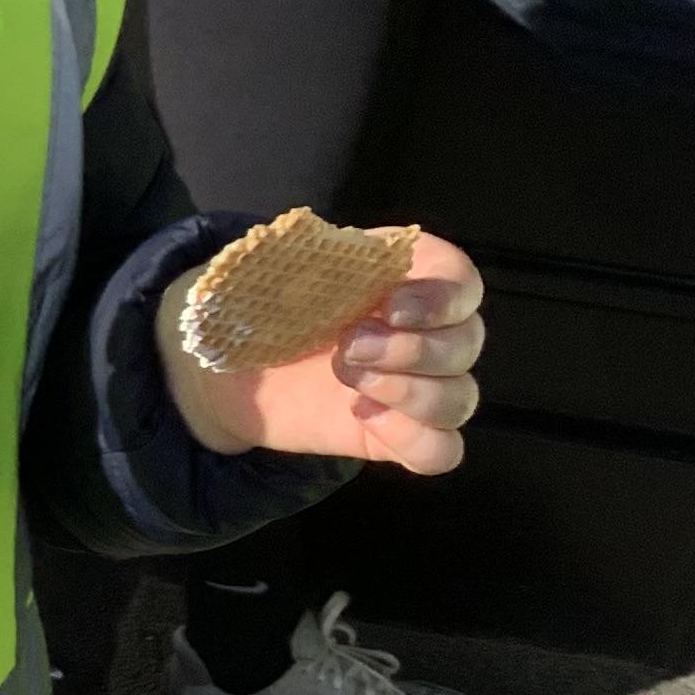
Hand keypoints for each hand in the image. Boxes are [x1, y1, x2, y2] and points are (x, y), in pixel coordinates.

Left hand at [156, 231, 484, 478]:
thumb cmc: (259, 302)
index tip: (392, 308)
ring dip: (411, 393)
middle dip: (413, 349)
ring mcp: (417, 388)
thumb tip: (315, 243)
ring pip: (461, 399)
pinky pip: (442, 451)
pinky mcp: (398, 437)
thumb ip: (304, 252)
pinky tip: (365, 419)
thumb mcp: (273, 266)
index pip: (462, 283)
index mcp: (406, 275)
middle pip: (468, 343)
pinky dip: (416, 440)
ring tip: (349, 380)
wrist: (226, 366)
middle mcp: (426, 331)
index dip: (441, 298)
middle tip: (348, 346)